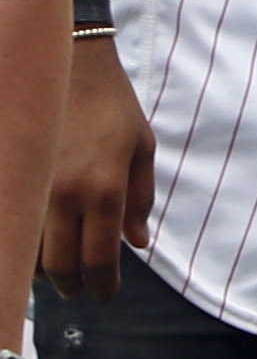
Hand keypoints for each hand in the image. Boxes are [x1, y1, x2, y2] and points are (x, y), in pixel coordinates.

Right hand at [41, 36, 151, 301]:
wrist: (68, 62)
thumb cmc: (113, 105)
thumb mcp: (141, 149)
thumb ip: (139, 200)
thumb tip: (136, 244)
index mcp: (105, 189)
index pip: (99, 259)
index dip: (102, 285)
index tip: (105, 296)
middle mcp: (64, 193)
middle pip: (59, 264)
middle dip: (71, 286)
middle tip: (79, 292)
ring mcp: (33, 184)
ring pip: (27, 248)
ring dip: (41, 270)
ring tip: (56, 275)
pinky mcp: (15, 172)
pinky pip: (12, 222)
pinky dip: (22, 242)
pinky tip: (33, 248)